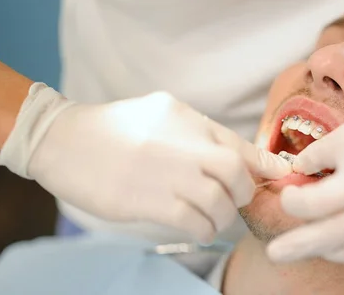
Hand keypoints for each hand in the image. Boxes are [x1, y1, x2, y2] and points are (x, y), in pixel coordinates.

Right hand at [0, 84, 290, 243]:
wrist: (62, 141)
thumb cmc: (115, 130)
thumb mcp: (162, 114)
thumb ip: (198, 131)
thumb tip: (235, 155)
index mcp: (186, 118)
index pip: (238, 144)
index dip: (266, 163)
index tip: (282, 175)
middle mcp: (181, 142)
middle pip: (236, 172)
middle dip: (244, 192)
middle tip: (234, 200)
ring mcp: (165, 172)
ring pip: (217, 201)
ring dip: (223, 216)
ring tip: (213, 219)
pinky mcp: (146, 200)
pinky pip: (193, 220)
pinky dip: (204, 229)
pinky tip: (198, 229)